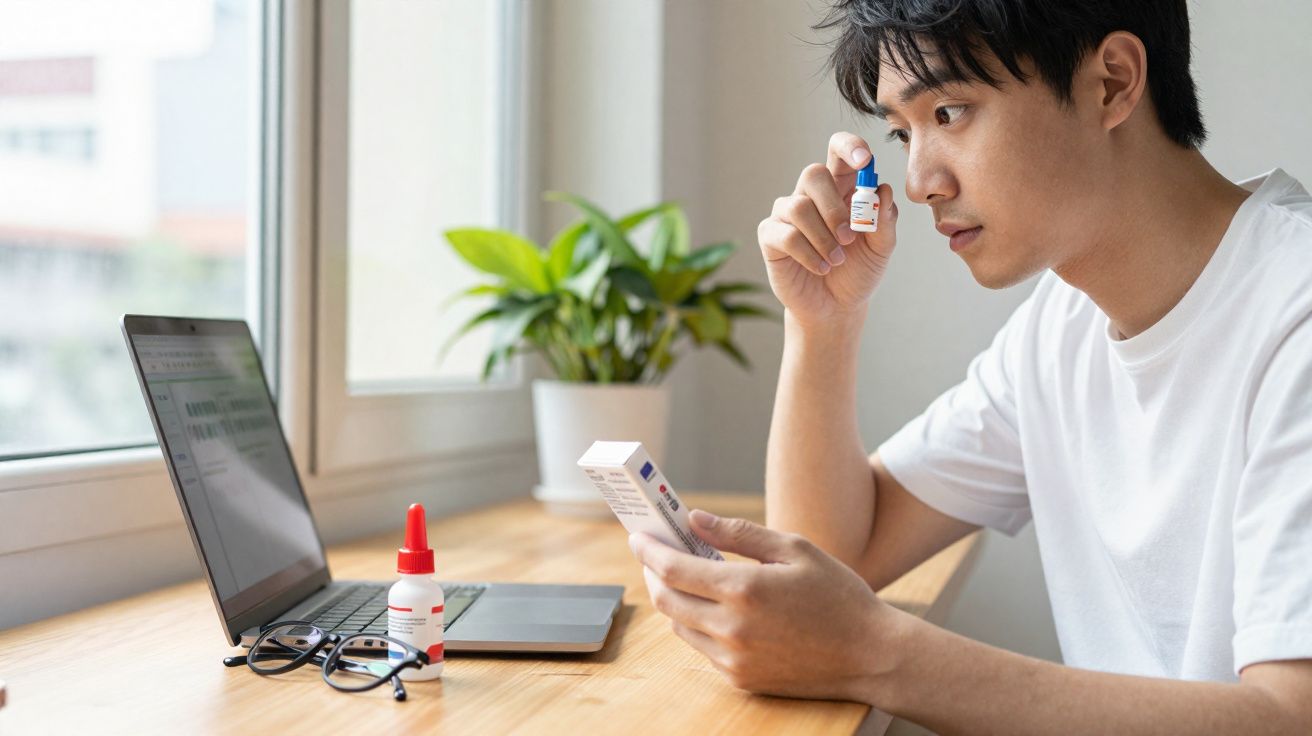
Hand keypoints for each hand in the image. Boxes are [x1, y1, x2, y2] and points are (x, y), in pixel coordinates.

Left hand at [628, 509, 900, 702]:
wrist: (871, 655)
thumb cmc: (837, 595)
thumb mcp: (794, 549)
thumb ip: (739, 533)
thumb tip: (694, 519)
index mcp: (744, 590)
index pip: (673, 568)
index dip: (649, 550)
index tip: (638, 536)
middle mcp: (731, 629)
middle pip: (665, 600)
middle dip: (652, 573)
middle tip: (655, 553)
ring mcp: (734, 659)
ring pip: (680, 626)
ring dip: (673, 599)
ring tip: (686, 576)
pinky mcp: (741, 680)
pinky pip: (702, 649)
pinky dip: (698, 624)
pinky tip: (715, 607)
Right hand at [757, 132, 897, 327]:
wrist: (836, 308)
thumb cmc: (858, 272)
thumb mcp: (881, 248)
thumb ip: (885, 220)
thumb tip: (882, 190)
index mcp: (841, 188)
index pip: (838, 151)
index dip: (849, 147)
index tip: (865, 161)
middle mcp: (811, 196)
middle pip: (813, 173)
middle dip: (833, 206)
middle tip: (849, 236)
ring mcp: (787, 214)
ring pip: (799, 207)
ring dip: (823, 237)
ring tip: (836, 260)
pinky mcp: (771, 236)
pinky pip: (786, 235)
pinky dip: (809, 254)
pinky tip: (821, 268)